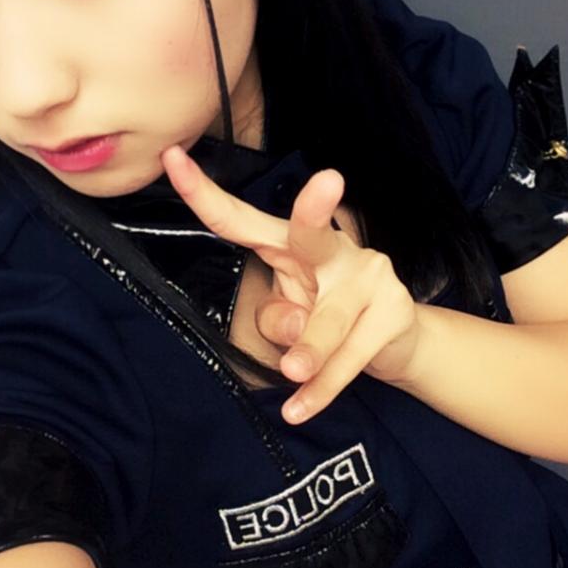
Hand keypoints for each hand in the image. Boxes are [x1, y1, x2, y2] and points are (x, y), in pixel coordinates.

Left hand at [160, 143, 422, 423]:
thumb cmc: (325, 318)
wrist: (397, 343)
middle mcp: (334, 250)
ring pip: (326, 322)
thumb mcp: (288, 319)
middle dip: (316, 208)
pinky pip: (349, 359)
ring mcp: (369, 278)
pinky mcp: (394, 313)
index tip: (171, 158)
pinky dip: (322, 390)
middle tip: (328, 180)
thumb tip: (297, 326)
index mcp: (291, 244)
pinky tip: (299, 409)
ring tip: (291, 373)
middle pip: (314, 231)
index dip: (204, 193)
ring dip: (308, 352)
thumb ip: (277, 320)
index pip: (241, 220)